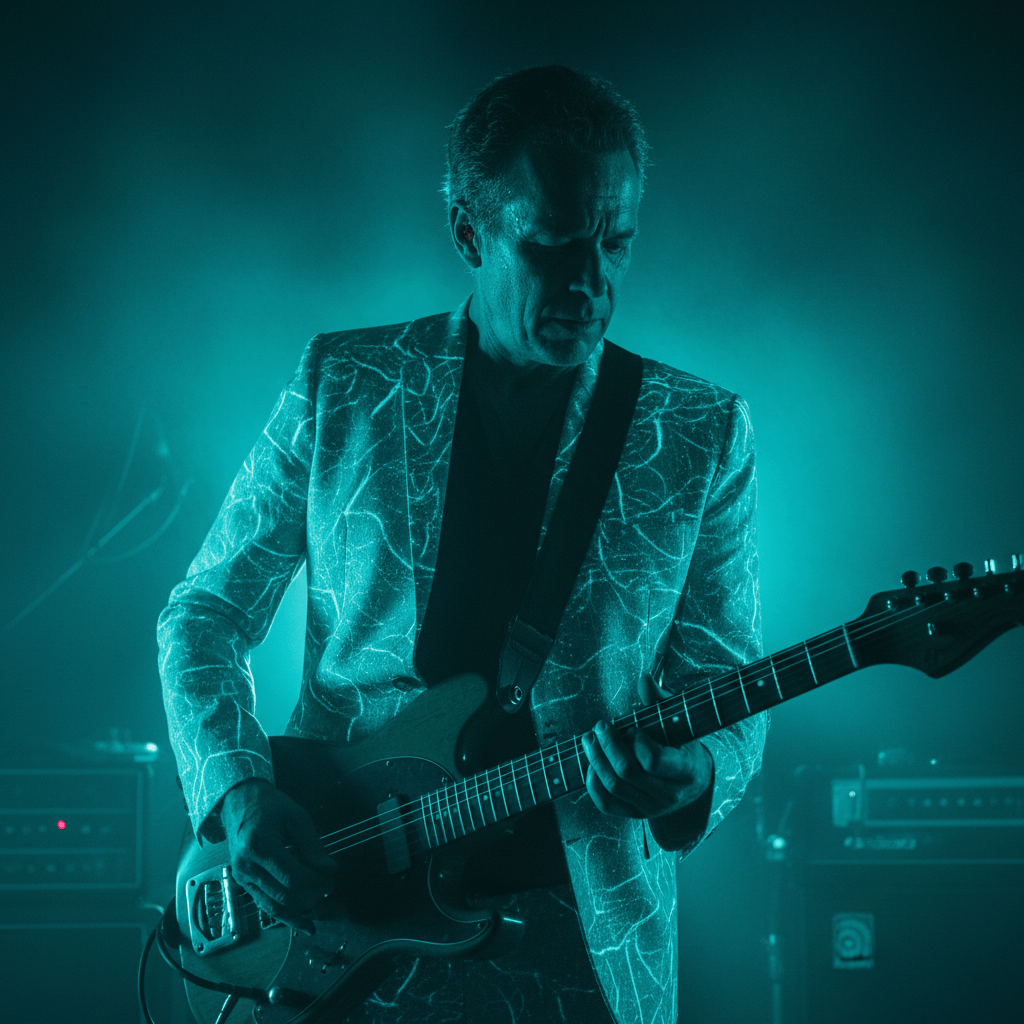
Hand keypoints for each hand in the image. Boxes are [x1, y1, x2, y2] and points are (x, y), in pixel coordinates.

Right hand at [219, 778, 338, 934]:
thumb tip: (329, 870)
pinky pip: (266, 907)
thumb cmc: (268, 805)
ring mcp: (243, 879)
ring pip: (275, 907)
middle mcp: (247, 867)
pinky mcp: (244, 884)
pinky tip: (305, 925)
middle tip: (331, 884)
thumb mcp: (296, 817)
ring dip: (302, 909)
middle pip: (285, 895)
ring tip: (322, 900)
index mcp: (259, 846)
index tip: (332, 875)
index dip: (317, 881)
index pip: (293, 877)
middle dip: (313, 894)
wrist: (239, 802)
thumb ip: (312, 845)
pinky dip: (287, 918)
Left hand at [581, 673, 712, 819]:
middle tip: (600, 726)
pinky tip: (591, 763)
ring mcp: (650, 808)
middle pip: (627, 772)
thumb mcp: (679, 723)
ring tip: (589, 739)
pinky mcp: (635, 814)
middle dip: (608, 745)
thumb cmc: (683, 746)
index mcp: (686, 771)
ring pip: (614, 787)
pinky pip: (606, 804)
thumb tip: (644, 679)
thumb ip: (661, 701)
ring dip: (596, 760)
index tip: (633, 728)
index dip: (637, 741)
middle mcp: (669, 794)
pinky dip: (593, 783)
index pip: (653, 760)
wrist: (691, 784)